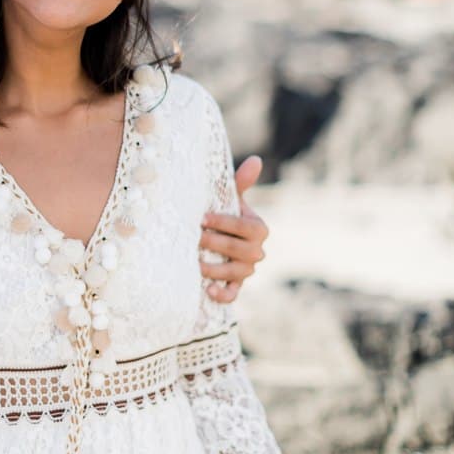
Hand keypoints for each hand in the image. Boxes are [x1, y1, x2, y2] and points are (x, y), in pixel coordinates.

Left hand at [199, 156, 269, 302]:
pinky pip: (233, 294)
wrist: (215, 242)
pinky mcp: (235, 286)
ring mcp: (247, 270)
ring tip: (195, 263)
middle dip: (217, 244)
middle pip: (241, 251)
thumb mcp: (231, 200)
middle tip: (195, 238)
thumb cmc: (223, 216)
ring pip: (237, 273)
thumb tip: (256, 159)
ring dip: (216, 268)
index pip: (246, 227)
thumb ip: (240, 182)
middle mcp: (257, 251)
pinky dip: (222, 294)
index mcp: (259, 229)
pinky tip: (208, 289)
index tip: (202, 218)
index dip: (225, 223)